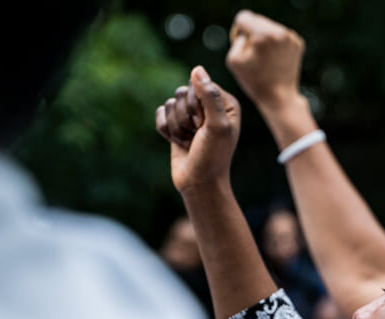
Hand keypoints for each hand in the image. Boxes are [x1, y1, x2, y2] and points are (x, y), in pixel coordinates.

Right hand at [156, 66, 240, 194]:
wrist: (199, 183)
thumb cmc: (213, 157)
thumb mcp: (217, 126)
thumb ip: (209, 96)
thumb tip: (197, 69)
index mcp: (225, 102)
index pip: (199, 85)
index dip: (197, 106)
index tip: (205, 126)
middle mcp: (208, 105)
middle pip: (181, 93)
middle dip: (185, 118)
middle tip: (198, 136)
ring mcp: (191, 115)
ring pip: (170, 104)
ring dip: (177, 128)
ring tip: (190, 142)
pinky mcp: (176, 124)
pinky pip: (160, 114)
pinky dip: (165, 130)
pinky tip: (178, 142)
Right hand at [226, 10, 304, 110]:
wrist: (280, 97)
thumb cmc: (254, 82)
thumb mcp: (233, 61)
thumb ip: (235, 40)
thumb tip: (245, 33)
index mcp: (263, 35)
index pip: (244, 17)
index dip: (239, 31)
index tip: (242, 44)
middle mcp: (279, 32)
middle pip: (258, 19)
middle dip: (252, 33)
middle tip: (254, 54)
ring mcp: (290, 37)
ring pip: (270, 27)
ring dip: (265, 38)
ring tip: (264, 59)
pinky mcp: (298, 43)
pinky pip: (281, 35)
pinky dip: (276, 44)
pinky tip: (274, 59)